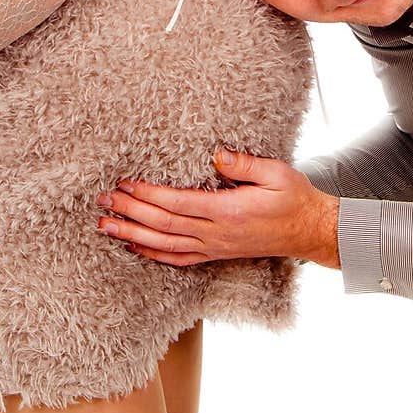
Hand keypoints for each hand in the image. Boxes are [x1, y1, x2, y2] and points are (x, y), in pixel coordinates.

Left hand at [96, 149, 340, 268]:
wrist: (310, 232)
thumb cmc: (294, 199)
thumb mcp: (276, 173)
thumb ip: (245, 164)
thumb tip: (216, 154)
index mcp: (227, 212)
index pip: (177, 204)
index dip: (147, 195)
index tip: (124, 184)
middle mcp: (215, 234)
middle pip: (163, 224)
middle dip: (130, 212)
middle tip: (102, 201)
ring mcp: (214, 247)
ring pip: (164, 245)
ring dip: (132, 235)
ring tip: (105, 226)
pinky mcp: (216, 253)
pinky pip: (178, 259)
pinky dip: (153, 254)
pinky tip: (134, 247)